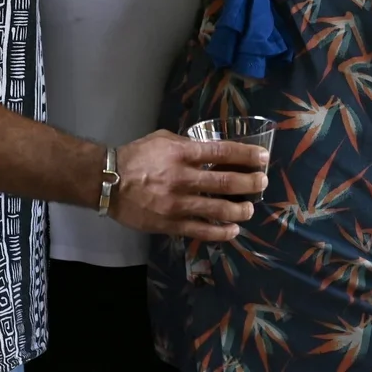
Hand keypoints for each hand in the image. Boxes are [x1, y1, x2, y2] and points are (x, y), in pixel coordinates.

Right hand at [109, 130, 267, 241]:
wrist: (108, 182)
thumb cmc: (136, 156)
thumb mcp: (162, 140)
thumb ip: (188, 145)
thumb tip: (211, 150)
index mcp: (181, 153)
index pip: (222, 152)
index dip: (246, 155)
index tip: (262, 157)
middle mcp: (183, 178)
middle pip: (226, 182)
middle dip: (250, 183)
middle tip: (262, 182)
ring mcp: (178, 204)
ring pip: (218, 210)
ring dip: (240, 210)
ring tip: (250, 208)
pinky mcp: (171, 224)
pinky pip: (202, 230)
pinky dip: (221, 232)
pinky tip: (233, 230)